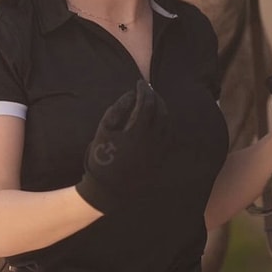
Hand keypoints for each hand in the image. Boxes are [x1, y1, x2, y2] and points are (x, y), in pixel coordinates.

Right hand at [75, 79, 172, 212]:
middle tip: (147, 88)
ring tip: (153, 100)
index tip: (139, 82)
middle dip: (155, 96)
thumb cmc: (103, 157)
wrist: (108, 188)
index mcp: (138, 131)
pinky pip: (168, 134)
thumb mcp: (104, 130)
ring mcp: (159, 149)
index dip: (144, 90)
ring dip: (162, 108)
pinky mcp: (160, 157)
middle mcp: (153, 140)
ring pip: (167, 122)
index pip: (147, 103)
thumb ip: (117, 109)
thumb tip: (131, 94)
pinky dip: (164, 122)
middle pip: (161, 110)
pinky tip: (157, 118)